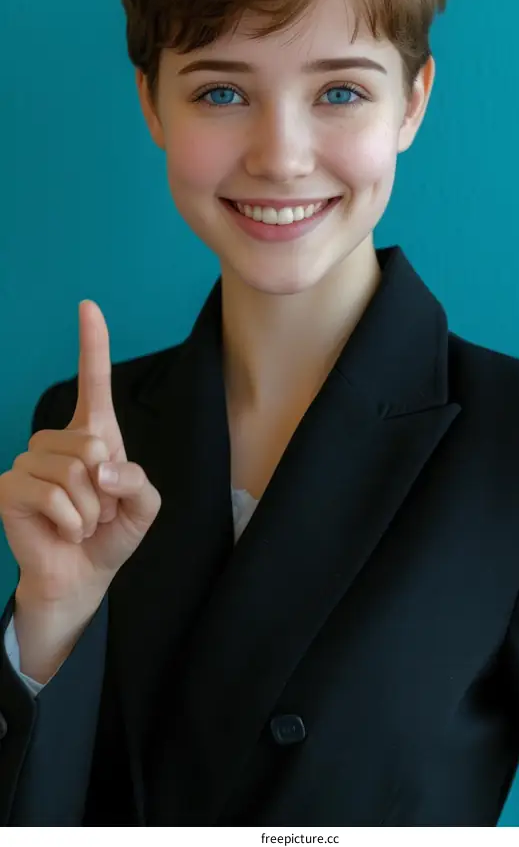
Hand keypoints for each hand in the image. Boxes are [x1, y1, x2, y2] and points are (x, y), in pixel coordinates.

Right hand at [0, 300, 161, 605]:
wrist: (82, 576)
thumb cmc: (110, 534)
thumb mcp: (143, 506)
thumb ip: (137, 481)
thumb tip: (98, 467)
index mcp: (93, 433)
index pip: (93, 380)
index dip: (92, 342)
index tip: (89, 305)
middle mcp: (56, 440)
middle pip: (93, 445)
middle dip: (108, 489)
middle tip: (100, 511)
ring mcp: (28, 460)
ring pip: (73, 472)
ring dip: (90, 509)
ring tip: (82, 522)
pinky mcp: (10, 487)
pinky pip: (52, 495)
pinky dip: (71, 520)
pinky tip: (66, 530)